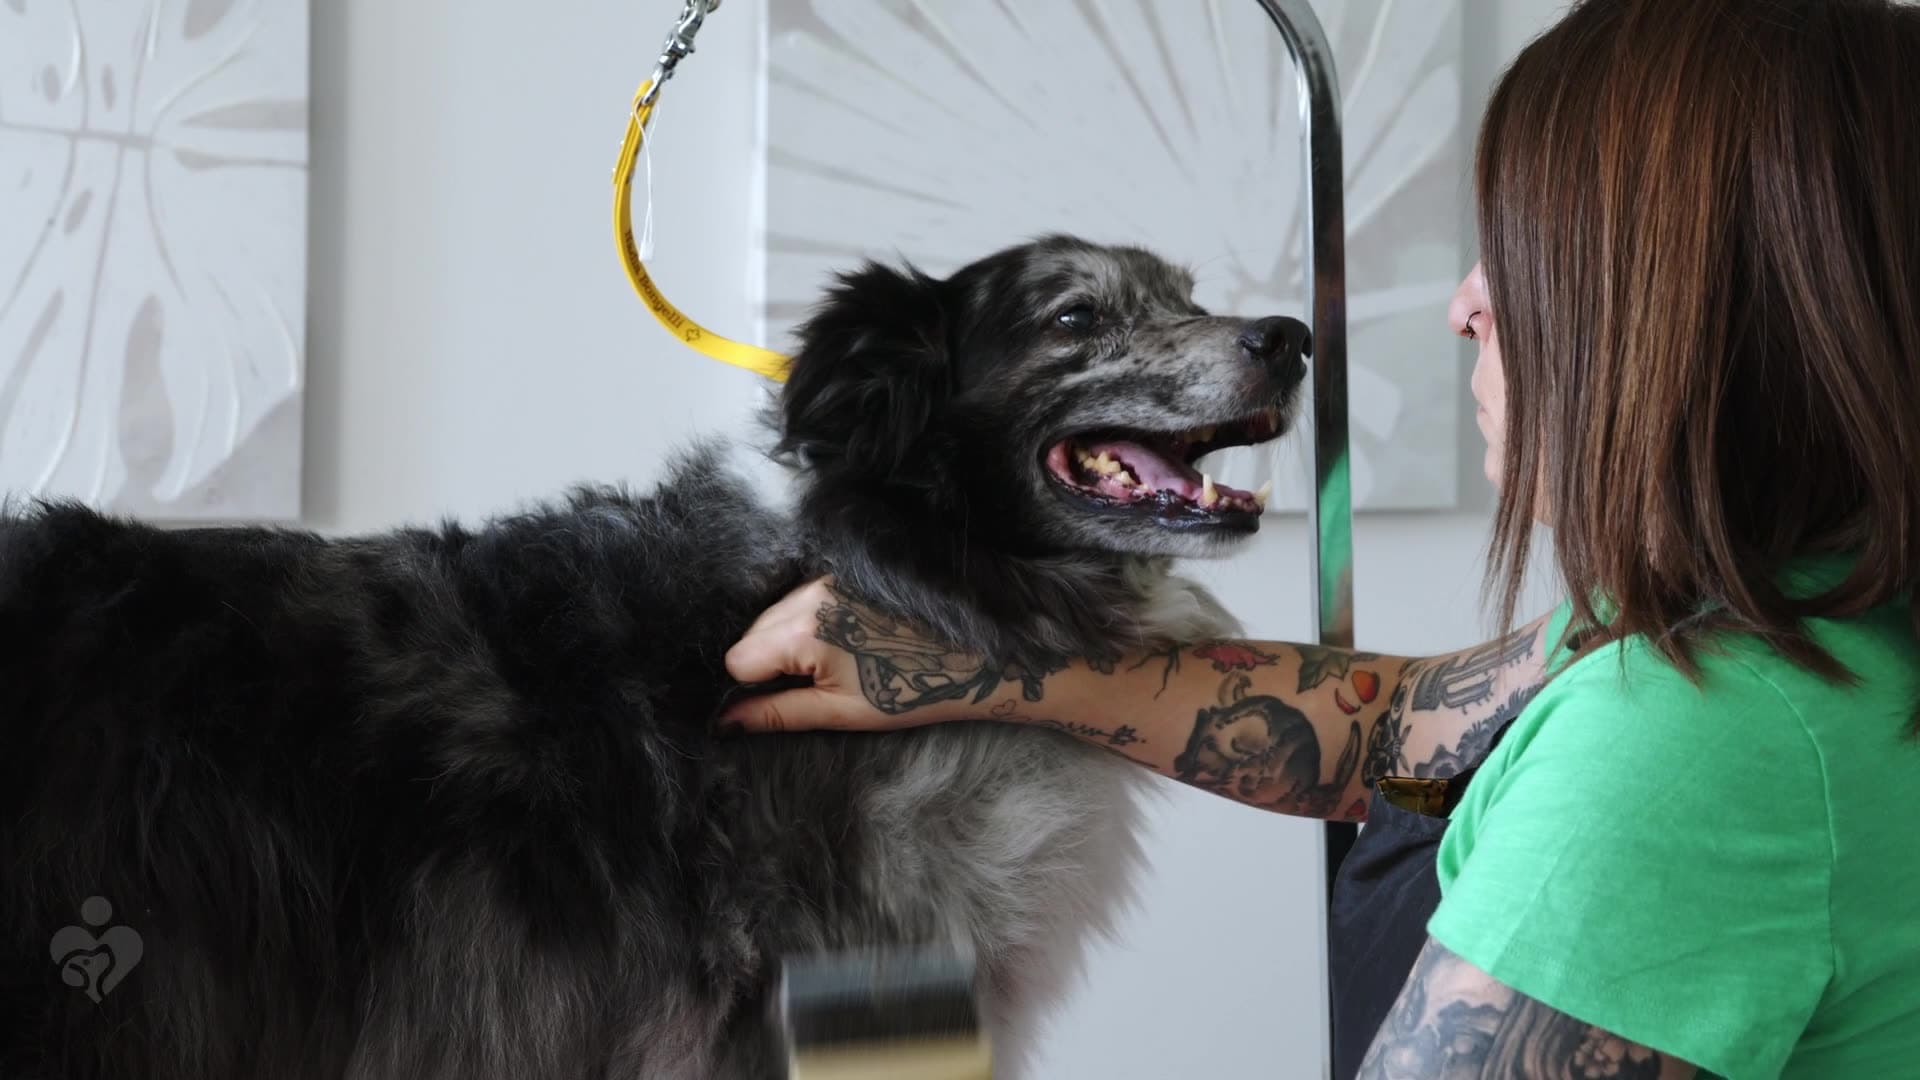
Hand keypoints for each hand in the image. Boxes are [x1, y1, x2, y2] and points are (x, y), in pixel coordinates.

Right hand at [720, 578, 992, 732]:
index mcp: (804, 632)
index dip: (750, 686)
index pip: (738, 657)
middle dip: (767, 662)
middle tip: (812, 684)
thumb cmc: (910, 690)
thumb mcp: (839, 712)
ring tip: (836, 662)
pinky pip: (800, 598)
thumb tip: (726, 721)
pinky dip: (806, 622)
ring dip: (786, 641)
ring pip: (773, 614)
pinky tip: (844, 640)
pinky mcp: (842, 571)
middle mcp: (809, 595)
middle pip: (751, 632)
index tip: (781, 698)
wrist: (973, 657)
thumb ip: (775, 713)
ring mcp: (826, 577)